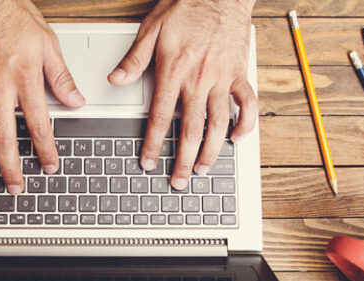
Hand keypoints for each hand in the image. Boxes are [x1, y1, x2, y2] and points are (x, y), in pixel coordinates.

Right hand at [0, 0, 84, 193]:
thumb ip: (61, 77)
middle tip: (17, 187)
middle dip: (11, 167)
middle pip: (5, 138)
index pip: (38, 125)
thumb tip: (76, 101)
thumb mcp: (47, 42)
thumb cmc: (11, 14)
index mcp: (23, 78)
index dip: (45, 150)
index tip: (49, 166)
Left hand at [108, 0, 256, 189]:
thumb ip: (134, 59)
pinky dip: (245, 123)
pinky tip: (236, 138)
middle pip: (191, 129)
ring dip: (212, 150)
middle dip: (184, 160)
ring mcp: (222, 78)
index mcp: (174, 71)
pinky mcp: (239, 73)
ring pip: (219, 123)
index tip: (149, 162)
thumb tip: (115, 80)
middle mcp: (199, 79)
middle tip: (179, 180)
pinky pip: (247, 103)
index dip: (154, 144)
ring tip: (204, 168)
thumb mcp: (151, 29)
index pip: (160, 117)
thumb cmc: (185, 6)